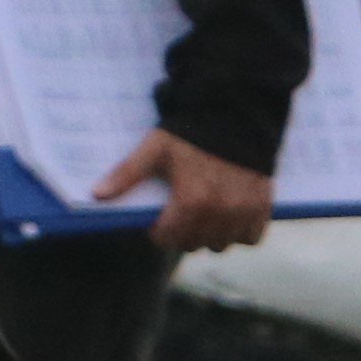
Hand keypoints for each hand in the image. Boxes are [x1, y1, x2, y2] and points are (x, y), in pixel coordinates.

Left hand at [95, 130, 276, 254]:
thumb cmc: (191, 133)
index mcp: (191, 202)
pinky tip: (229, 216)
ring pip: (222, 245)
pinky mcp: (264, 207)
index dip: (158, 231)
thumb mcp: (154, 150)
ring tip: (204, 216)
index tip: (159, 218)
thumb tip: (97, 195)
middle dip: (182, 234)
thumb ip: (126, 174)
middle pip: (194, 245)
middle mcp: (220, 213)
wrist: (237, 115)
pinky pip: (251, 237)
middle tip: (180, 215)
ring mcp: (244, 212)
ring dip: (210, 236)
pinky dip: (240, 232)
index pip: (168, 239)